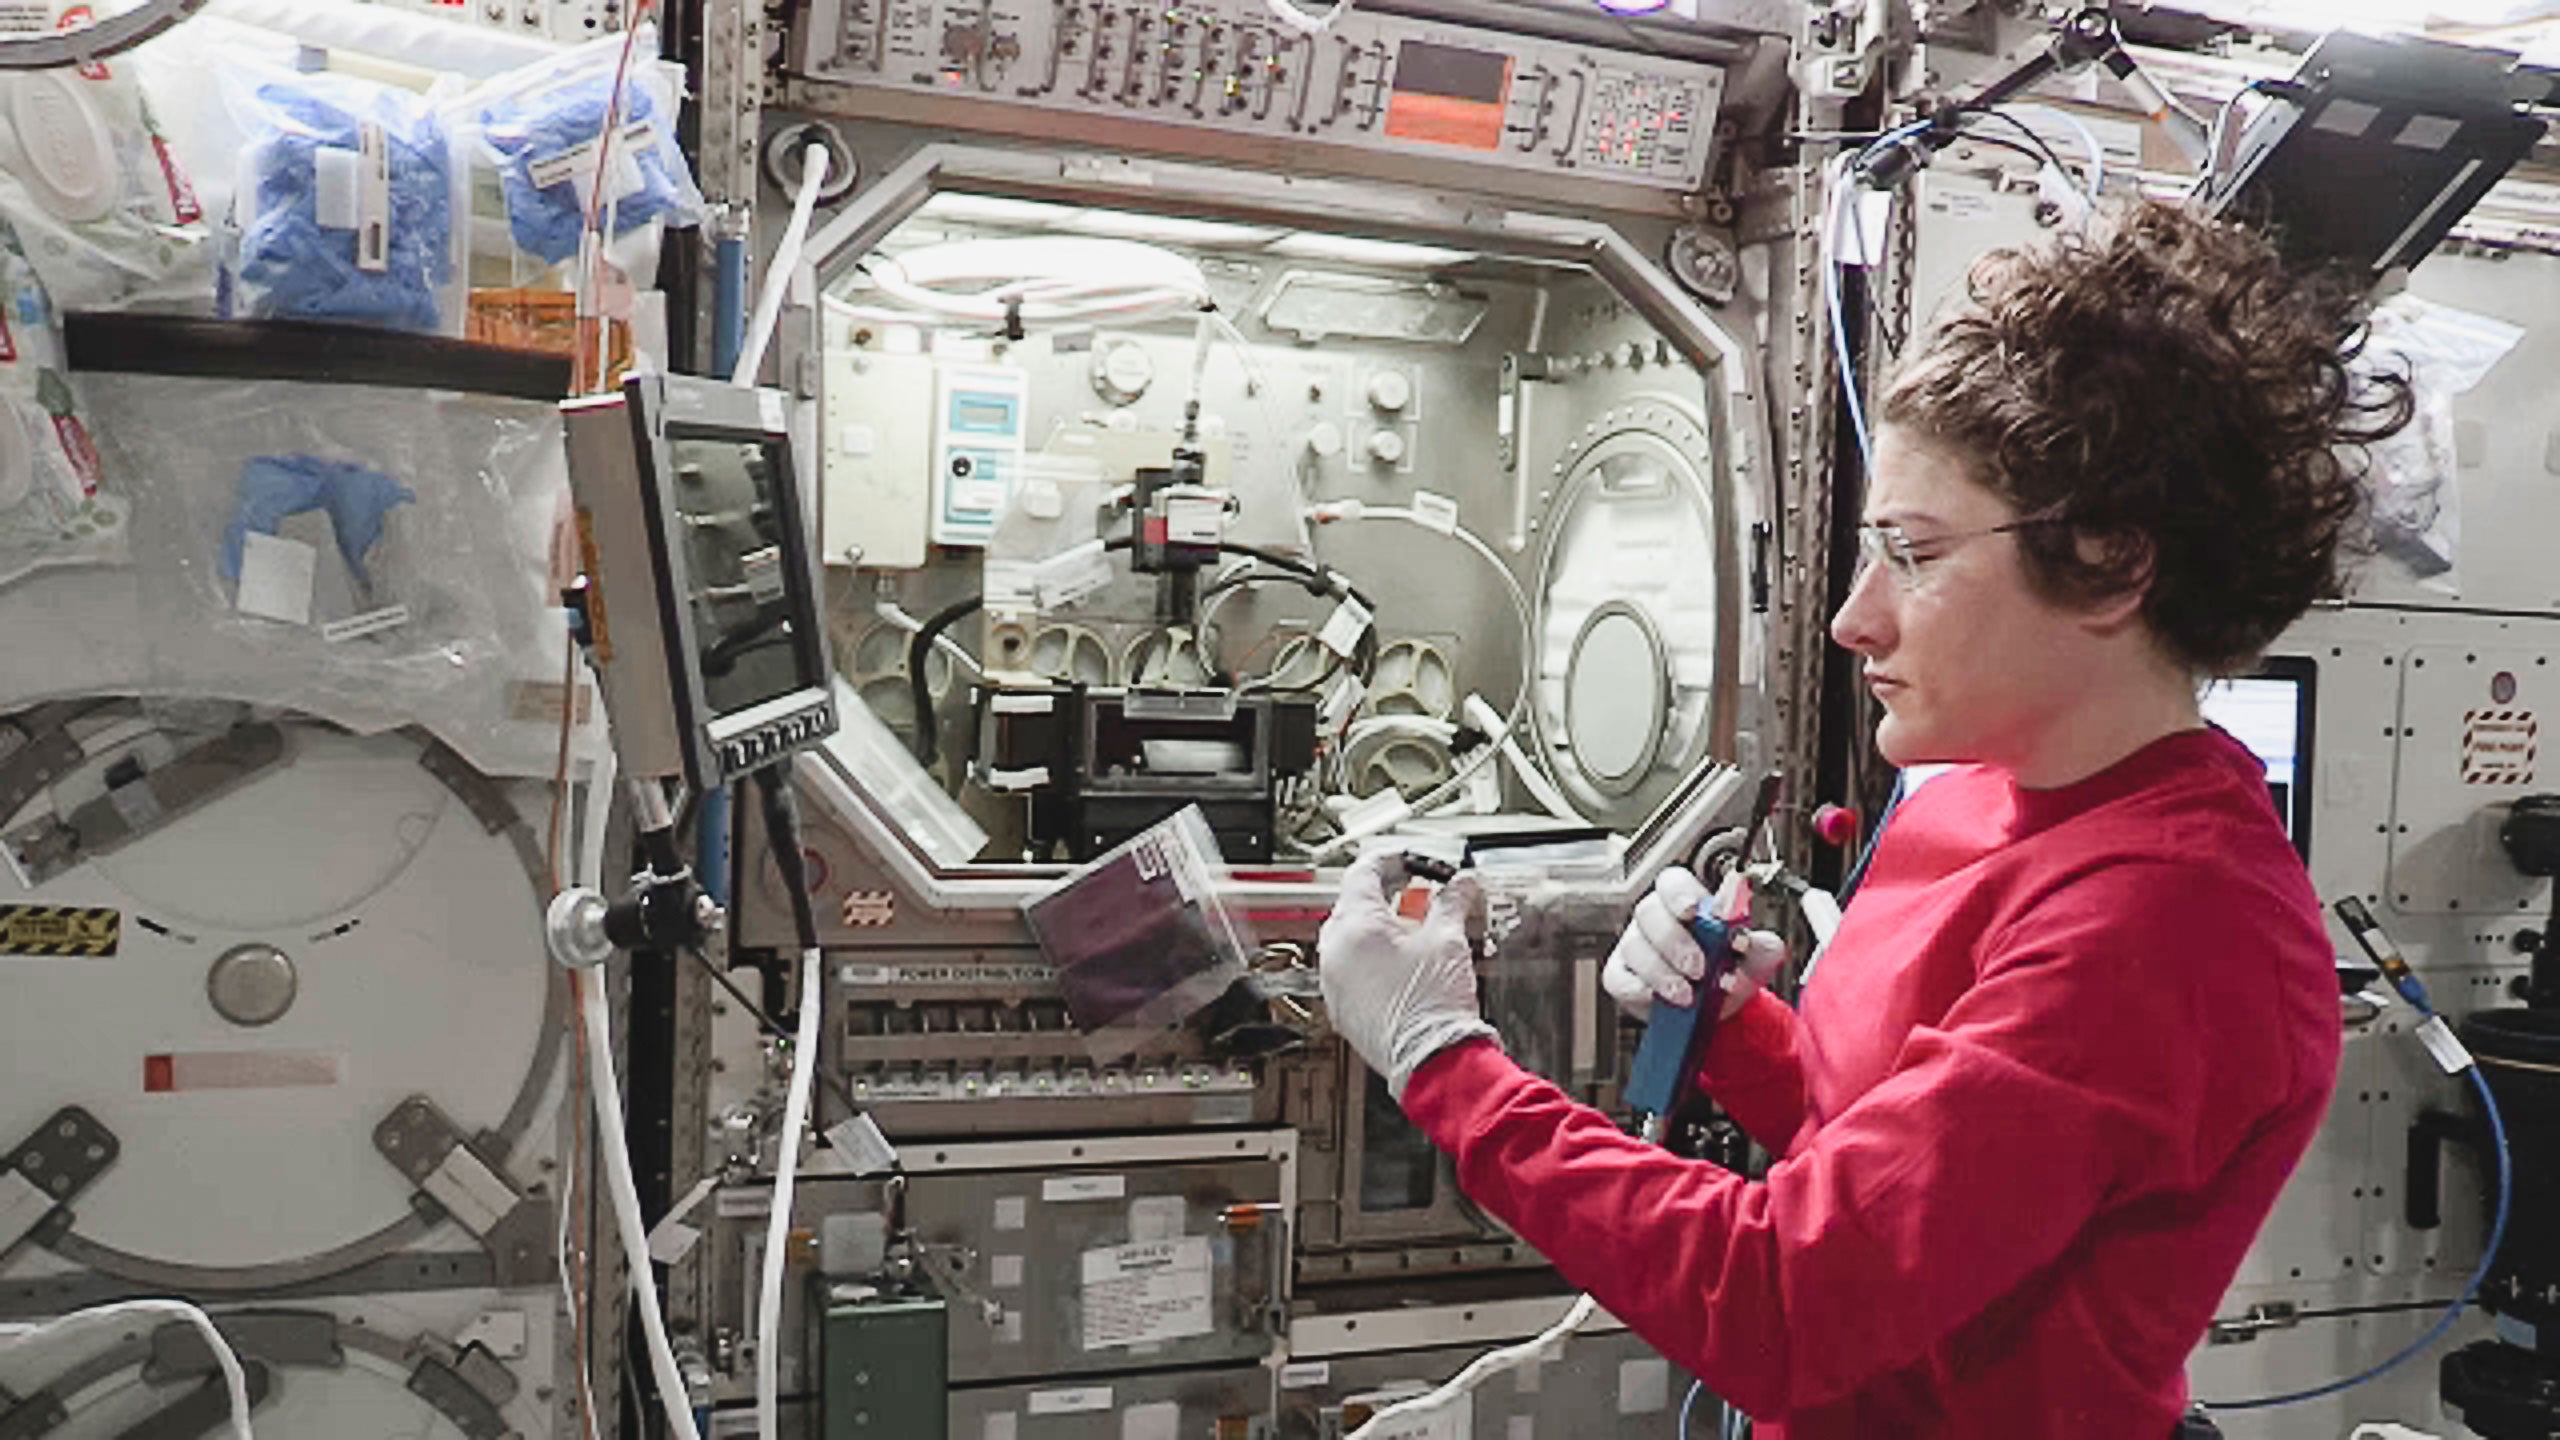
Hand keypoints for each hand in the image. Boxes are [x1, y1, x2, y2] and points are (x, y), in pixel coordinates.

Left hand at [1317, 851, 1499, 1100]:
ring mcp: (1334, 982)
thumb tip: (1461, 885)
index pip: (1364, 872)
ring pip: (1352, 938)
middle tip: (1421, 894)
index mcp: (1355, 927)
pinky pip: (1351, 969)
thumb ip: (1452, 903)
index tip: (1414, 861)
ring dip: (1382, 927)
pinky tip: (1404, 962)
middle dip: (1390, 894)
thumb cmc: (1433, 1008)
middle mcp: (1335, 952)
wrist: (1432, 1063)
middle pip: (1355, 904)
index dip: (1393, 860)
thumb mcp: (1448, 941)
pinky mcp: (1342, 1007)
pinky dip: (1373, 958)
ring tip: (1418, 929)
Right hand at [1601, 866, 1787, 1021]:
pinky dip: (1639, 990)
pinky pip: (1618, 978)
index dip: (1679, 893)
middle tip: (1698, 967)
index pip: (1673, 882)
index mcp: (1687, 904)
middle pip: (1649, 911)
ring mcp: (1635, 947)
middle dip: (1674, 941)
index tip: (1692, 910)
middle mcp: (1657, 920)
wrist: (1715, 1014)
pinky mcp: (1621, 977)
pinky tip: (1658, 999)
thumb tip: (1756, 940)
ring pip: (1633, 946)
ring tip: (1687, 995)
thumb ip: (1760, 947)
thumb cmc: (1726, 974)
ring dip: (1662, 972)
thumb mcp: (1752, 960)